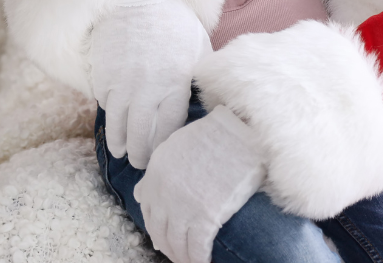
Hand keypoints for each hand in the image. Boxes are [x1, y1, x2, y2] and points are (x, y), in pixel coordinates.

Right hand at [89, 0, 211, 168]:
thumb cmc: (176, 24)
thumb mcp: (199, 50)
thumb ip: (201, 79)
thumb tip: (208, 103)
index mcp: (175, 84)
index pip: (168, 127)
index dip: (165, 144)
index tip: (164, 154)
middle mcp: (146, 88)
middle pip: (140, 133)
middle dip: (140, 152)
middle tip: (139, 163)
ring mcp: (121, 82)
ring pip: (117, 123)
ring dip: (118, 140)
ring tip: (120, 151)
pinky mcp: (102, 74)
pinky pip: (103, 101)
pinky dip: (107, 112)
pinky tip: (112, 120)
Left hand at [134, 106, 265, 262]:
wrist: (241, 132)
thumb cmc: (216, 134)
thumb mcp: (176, 146)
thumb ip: (158, 171)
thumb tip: (140, 195)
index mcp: (155, 175)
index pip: (149, 213)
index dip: (157, 230)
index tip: (166, 239)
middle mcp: (163, 195)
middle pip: (160, 233)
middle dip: (170, 248)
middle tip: (179, 256)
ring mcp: (182, 208)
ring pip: (177, 244)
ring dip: (184, 257)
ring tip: (192, 262)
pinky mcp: (205, 218)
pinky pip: (197, 248)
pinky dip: (199, 259)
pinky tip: (205, 262)